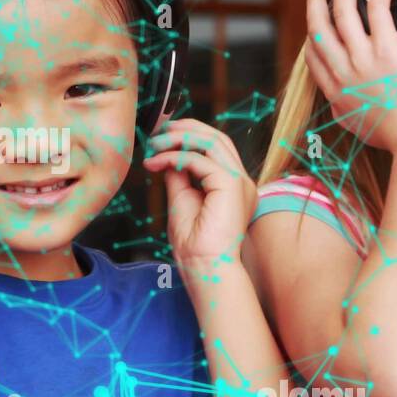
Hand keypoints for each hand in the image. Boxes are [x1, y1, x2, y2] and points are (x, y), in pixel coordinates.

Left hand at [142, 118, 256, 267]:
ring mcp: (240, 182)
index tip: (162, 136)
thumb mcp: (182, 199)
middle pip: (217, 138)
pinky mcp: (232, 185)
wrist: (203, 267)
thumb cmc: (194, 244)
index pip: (216, 147)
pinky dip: (175, 156)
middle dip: (185, 129)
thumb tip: (168, 156)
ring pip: (212, 142)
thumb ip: (179, 176)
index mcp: (233, 185)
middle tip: (157, 133)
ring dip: (179, 138)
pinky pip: (201, 159)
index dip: (190, 134)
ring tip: (155, 144)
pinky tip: (157, 163)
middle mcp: (241, 180)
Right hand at [306, 0, 396, 151]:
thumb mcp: (359, 128)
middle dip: (315, 2)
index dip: (312, 35)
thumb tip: (343, 103)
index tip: (316, 23)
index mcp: (336, 93)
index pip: (313, 57)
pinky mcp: (387, 49)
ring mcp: (362, 59)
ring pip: (341, 12)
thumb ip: (347, 111)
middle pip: (318, 28)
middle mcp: (343, 72)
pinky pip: (376, 11)